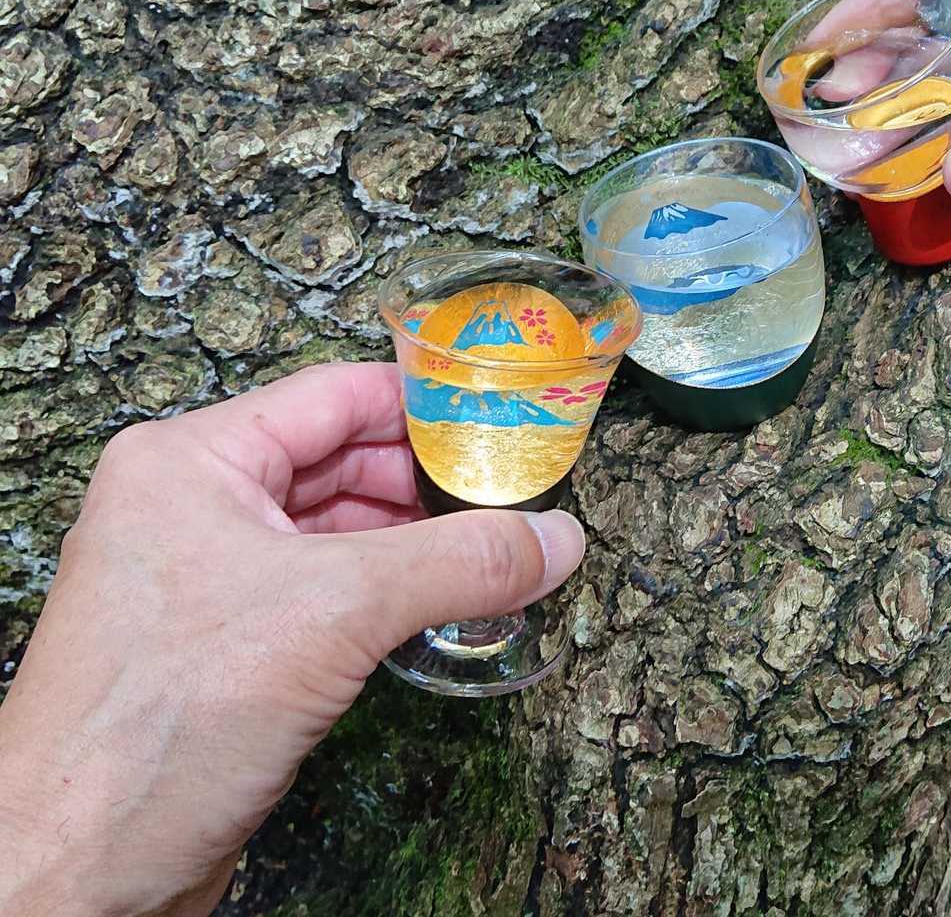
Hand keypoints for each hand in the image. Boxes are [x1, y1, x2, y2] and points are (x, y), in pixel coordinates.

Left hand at [0, 362, 584, 915]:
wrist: (79, 870)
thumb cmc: (155, 726)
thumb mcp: (335, 613)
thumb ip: (459, 563)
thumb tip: (554, 538)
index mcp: (193, 462)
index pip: (336, 397)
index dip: (429, 405)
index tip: (508, 420)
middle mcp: (197, 508)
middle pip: (345, 463)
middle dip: (434, 484)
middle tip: (519, 499)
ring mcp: (212, 579)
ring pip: (342, 533)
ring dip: (419, 545)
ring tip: (499, 554)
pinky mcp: (233, 646)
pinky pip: (330, 594)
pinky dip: (392, 596)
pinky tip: (446, 609)